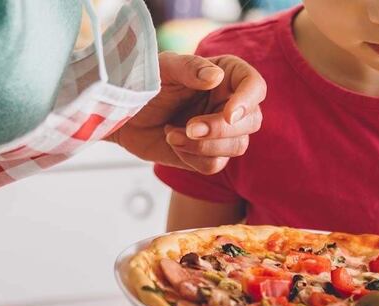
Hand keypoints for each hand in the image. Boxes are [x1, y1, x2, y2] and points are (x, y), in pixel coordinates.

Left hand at [111, 52, 265, 173]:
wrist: (123, 115)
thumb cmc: (144, 84)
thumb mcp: (164, 68)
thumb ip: (190, 67)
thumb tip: (216, 77)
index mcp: (227, 76)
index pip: (255, 86)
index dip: (247, 102)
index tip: (229, 114)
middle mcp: (230, 103)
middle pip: (251, 122)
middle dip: (220, 130)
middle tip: (189, 127)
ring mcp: (223, 132)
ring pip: (237, 147)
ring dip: (203, 146)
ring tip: (171, 134)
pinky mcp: (210, 155)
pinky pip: (215, 164)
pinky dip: (192, 158)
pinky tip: (173, 143)